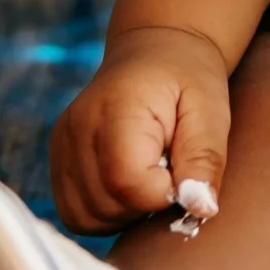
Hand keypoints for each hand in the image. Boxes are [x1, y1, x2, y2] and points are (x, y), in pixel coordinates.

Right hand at [49, 24, 228, 237]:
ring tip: (150, 173)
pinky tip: (130, 183)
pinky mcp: (58, 161)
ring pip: (88, 217)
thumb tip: (202, 209)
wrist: (155, 52)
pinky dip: (107, 211)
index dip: (164, 192)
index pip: (128, 184)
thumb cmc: (188, 79)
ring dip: (126, 211)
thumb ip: (205, 158)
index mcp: (116, 110)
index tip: (183, 169)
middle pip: (107, 206)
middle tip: (169, 167)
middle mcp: (76, 129)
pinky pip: (77, 214)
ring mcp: (61, 147)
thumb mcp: (211, 109)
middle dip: (146, 203)